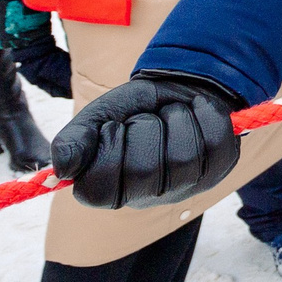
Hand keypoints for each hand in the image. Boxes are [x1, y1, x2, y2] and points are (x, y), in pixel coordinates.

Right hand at [50, 71, 243, 207]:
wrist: (178, 86)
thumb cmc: (132, 110)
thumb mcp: (97, 117)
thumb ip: (74, 140)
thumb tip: (61, 169)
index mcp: (113, 190)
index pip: (99, 190)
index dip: (106, 150)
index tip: (113, 127)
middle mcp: (151, 196)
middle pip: (144, 172)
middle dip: (143, 128)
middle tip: (145, 117)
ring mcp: (189, 184)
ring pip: (183, 157)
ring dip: (175, 119)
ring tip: (170, 113)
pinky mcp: (220, 166)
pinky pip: (215, 140)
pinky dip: (203, 113)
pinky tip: (195, 111)